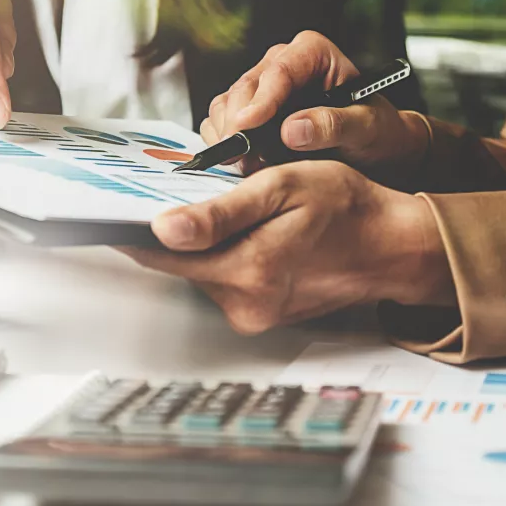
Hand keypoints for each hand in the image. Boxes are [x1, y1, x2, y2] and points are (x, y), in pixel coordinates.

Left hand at [124, 161, 453, 333]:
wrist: (391, 245)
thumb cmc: (345, 208)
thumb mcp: (281, 190)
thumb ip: (219, 214)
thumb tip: (164, 229)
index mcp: (246, 272)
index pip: (162, 255)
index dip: (134, 230)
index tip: (114, 210)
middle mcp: (245, 305)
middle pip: (181, 263)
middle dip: (175, 230)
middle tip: (185, 194)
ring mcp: (254, 315)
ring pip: (202, 271)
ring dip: (203, 243)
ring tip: (227, 209)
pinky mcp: (262, 315)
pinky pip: (225, 281)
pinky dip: (225, 255)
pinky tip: (246, 232)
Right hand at [202, 31, 428, 174]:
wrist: (372, 149)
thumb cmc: (375, 131)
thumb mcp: (366, 128)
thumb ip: (333, 125)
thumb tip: (292, 130)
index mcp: (312, 53)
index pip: (278, 72)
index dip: (260, 100)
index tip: (247, 126)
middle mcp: (281, 63)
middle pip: (245, 88)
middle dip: (239, 124)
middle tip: (242, 158)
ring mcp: (261, 87)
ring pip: (226, 104)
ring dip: (228, 135)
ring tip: (247, 164)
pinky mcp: (247, 110)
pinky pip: (219, 120)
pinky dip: (222, 142)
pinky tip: (240, 161)